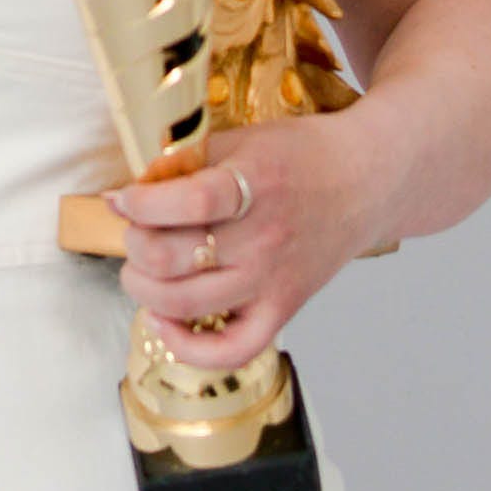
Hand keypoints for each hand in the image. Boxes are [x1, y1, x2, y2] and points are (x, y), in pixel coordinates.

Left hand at [103, 111, 381, 373]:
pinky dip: (187, 347)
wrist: (367, 180)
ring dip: (143, 288)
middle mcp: (263, 238)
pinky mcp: (282, 309)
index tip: (123, 199)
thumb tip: (124, 195)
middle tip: (134, 231)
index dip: (140, 204)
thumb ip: (186, 162)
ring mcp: (272, 280)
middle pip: (170, 258)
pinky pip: (230, 350)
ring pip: (185, 304)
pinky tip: (165, 321)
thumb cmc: (300, 156)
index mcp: (253, 184)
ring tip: (142, 271)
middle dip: (133, 244)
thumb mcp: (242, 140)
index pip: (188, 201)